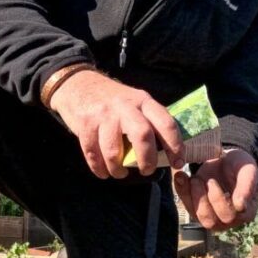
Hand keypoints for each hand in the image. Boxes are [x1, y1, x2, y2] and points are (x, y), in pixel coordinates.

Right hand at [49, 70, 184, 178]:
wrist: (78, 84)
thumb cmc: (113, 100)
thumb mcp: (136, 102)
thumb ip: (150, 121)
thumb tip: (167, 151)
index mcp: (144, 101)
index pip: (166, 123)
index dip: (175, 146)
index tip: (178, 163)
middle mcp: (125, 106)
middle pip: (142, 135)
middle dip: (147, 159)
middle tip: (147, 171)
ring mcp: (104, 115)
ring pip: (113, 150)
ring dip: (118, 168)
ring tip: (120, 173)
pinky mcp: (85, 124)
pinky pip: (92, 153)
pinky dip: (99, 168)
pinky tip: (103, 172)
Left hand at [173, 149, 257, 230]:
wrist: (227, 160)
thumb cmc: (241, 166)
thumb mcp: (248, 170)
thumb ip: (247, 186)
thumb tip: (241, 206)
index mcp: (246, 212)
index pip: (230, 216)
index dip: (218, 201)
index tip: (212, 181)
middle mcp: (229, 220)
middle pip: (212, 221)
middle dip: (206, 198)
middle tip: (207, 179)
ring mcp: (212, 217)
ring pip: (199, 217)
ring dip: (193, 197)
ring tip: (195, 179)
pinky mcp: (198, 210)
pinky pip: (188, 206)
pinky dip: (182, 192)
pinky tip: (181, 177)